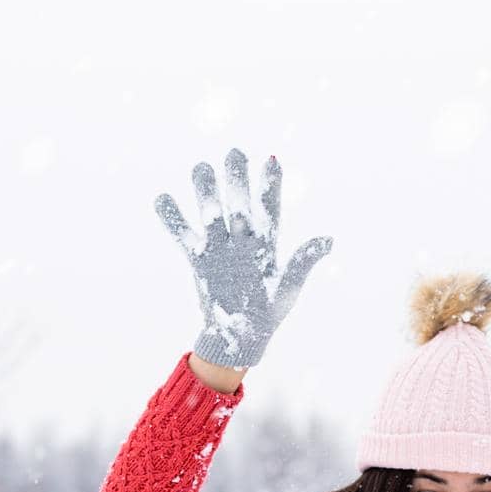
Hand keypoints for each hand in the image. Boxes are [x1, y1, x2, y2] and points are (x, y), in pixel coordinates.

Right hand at [155, 148, 332, 368]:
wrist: (240, 339)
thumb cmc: (269, 315)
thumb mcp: (289, 288)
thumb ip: (303, 261)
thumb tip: (328, 240)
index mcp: (266, 245)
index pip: (269, 208)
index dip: (269, 185)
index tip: (270, 159)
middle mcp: (242, 240)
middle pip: (237, 202)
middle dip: (235, 179)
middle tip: (233, 153)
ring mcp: (220, 248)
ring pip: (210, 211)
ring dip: (205, 191)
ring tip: (200, 168)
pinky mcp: (200, 261)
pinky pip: (183, 235)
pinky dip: (172, 219)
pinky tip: (162, 198)